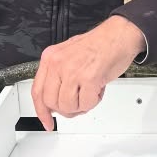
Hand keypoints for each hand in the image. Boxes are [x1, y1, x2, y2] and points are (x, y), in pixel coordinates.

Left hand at [31, 16, 146, 132]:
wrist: (119, 35)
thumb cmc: (99, 45)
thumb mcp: (68, 55)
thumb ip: (58, 76)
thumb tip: (55, 98)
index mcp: (50, 58)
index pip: (37, 91)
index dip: (41, 111)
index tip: (47, 121)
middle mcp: (58, 64)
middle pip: (51, 102)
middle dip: (66, 109)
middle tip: (77, 105)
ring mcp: (72, 71)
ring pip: (67, 106)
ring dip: (81, 106)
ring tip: (90, 93)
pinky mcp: (88, 78)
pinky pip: (85, 104)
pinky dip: (93, 102)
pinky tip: (97, 90)